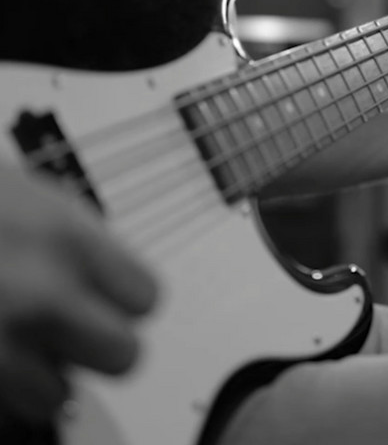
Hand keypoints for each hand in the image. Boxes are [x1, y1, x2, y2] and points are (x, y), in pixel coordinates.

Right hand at [0, 164, 156, 422]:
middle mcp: (39, 297)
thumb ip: (83, 248)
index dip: (126, 301)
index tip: (111, 300)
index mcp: (66, 241)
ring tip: (5, 335)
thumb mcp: (30, 203)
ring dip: (38, 373)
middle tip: (71, 330)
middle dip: (97, 345)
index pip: (145, 298)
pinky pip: (3, 412)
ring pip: (57, 394)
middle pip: (122, 356)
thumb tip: (116, 289)